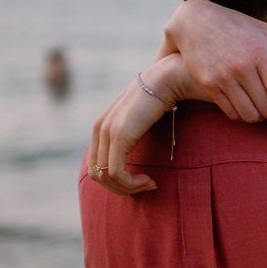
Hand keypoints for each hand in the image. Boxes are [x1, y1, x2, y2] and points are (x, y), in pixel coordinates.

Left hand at [87, 59, 185, 195]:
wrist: (169, 78)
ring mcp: (107, 131)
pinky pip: (116, 173)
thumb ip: (136, 133)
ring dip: (128, 188)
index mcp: (102, 126)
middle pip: (97, 176)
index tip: (143, 181)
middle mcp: (99, 128)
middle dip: (121, 189)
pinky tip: (150, 181)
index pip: (96, 167)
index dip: (118, 182)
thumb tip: (142, 152)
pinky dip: (132, 184)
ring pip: (105, 177)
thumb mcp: (143, 120)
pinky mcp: (119, 135)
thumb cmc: (165, 99)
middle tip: (145, 187)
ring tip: (150, 184)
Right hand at [162, 0, 266, 121]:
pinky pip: (230, 113)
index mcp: (260, 55)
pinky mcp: (208, 86)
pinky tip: (246, 107)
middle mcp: (241, 68)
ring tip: (264, 111)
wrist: (194, 22)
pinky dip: (241, 115)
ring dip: (260, 118)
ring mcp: (223, 78)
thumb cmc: (236, 25)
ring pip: (249, 115)